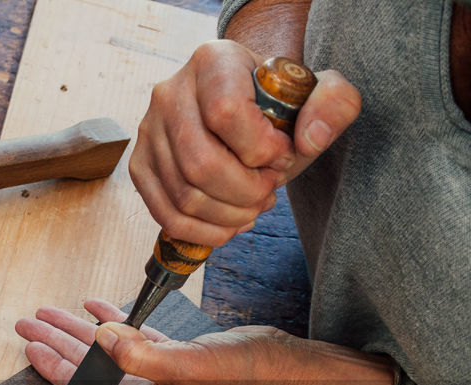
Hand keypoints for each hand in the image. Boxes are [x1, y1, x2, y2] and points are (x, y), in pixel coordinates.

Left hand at [16, 298, 297, 384]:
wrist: (286, 366)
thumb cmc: (243, 373)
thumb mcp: (187, 364)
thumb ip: (141, 354)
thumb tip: (101, 337)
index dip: (53, 366)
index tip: (30, 346)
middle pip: (87, 367)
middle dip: (55, 344)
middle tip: (26, 324)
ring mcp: (159, 373)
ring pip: (106, 350)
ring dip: (77, 330)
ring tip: (49, 312)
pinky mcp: (175, 355)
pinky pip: (132, 338)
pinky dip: (111, 320)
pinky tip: (94, 305)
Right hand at [129, 40, 360, 245]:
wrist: (241, 105)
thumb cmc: (275, 104)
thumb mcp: (316, 93)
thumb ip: (334, 104)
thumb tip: (309, 140)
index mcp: (211, 62)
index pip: (226, 114)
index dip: (261, 150)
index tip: (282, 157)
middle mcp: (169, 94)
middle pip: (201, 164)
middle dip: (245, 192)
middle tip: (268, 193)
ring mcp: (149, 133)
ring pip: (184, 195)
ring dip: (227, 215)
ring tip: (252, 207)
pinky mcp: (140, 167)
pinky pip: (165, 214)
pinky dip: (201, 232)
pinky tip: (227, 225)